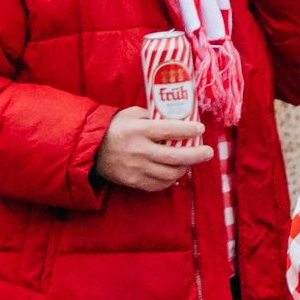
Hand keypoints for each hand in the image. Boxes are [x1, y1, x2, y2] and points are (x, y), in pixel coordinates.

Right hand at [95, 106, 214, 192]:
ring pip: (170, 174)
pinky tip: (175, 172)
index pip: (169, 131)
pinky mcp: (135, 182)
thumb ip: (151, 117)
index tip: (201, 129)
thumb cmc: (114, 128)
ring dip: (184, 168)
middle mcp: (139, 151)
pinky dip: (171, 180)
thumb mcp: (130, 115)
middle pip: (175, 156)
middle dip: (196, 155)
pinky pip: (159, 185)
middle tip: (208, 152)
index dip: (188, 131)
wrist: (91, 150)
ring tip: (190, 161)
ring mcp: (137, 169)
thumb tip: (174, 119)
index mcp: (138, 131)